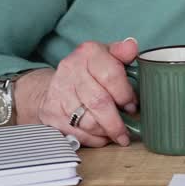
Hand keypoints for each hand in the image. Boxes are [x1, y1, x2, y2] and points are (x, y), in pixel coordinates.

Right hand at [15, 37, 138, 147]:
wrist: (55, 84)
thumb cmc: (90, 71)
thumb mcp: (107, 56)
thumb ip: (122, 52)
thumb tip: (132, 46)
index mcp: (88, 53)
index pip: (111, 75)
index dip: (126, 94)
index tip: (133, 105)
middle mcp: (71, 70)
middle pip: (100, 102)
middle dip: (117, 120)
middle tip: (127, 128)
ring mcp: (59, 92)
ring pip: (88, 121)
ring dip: (106, 131)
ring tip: (116, 133)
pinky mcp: (51, 113)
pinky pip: (77, 133)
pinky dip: (93, 139)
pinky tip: (102, 136)